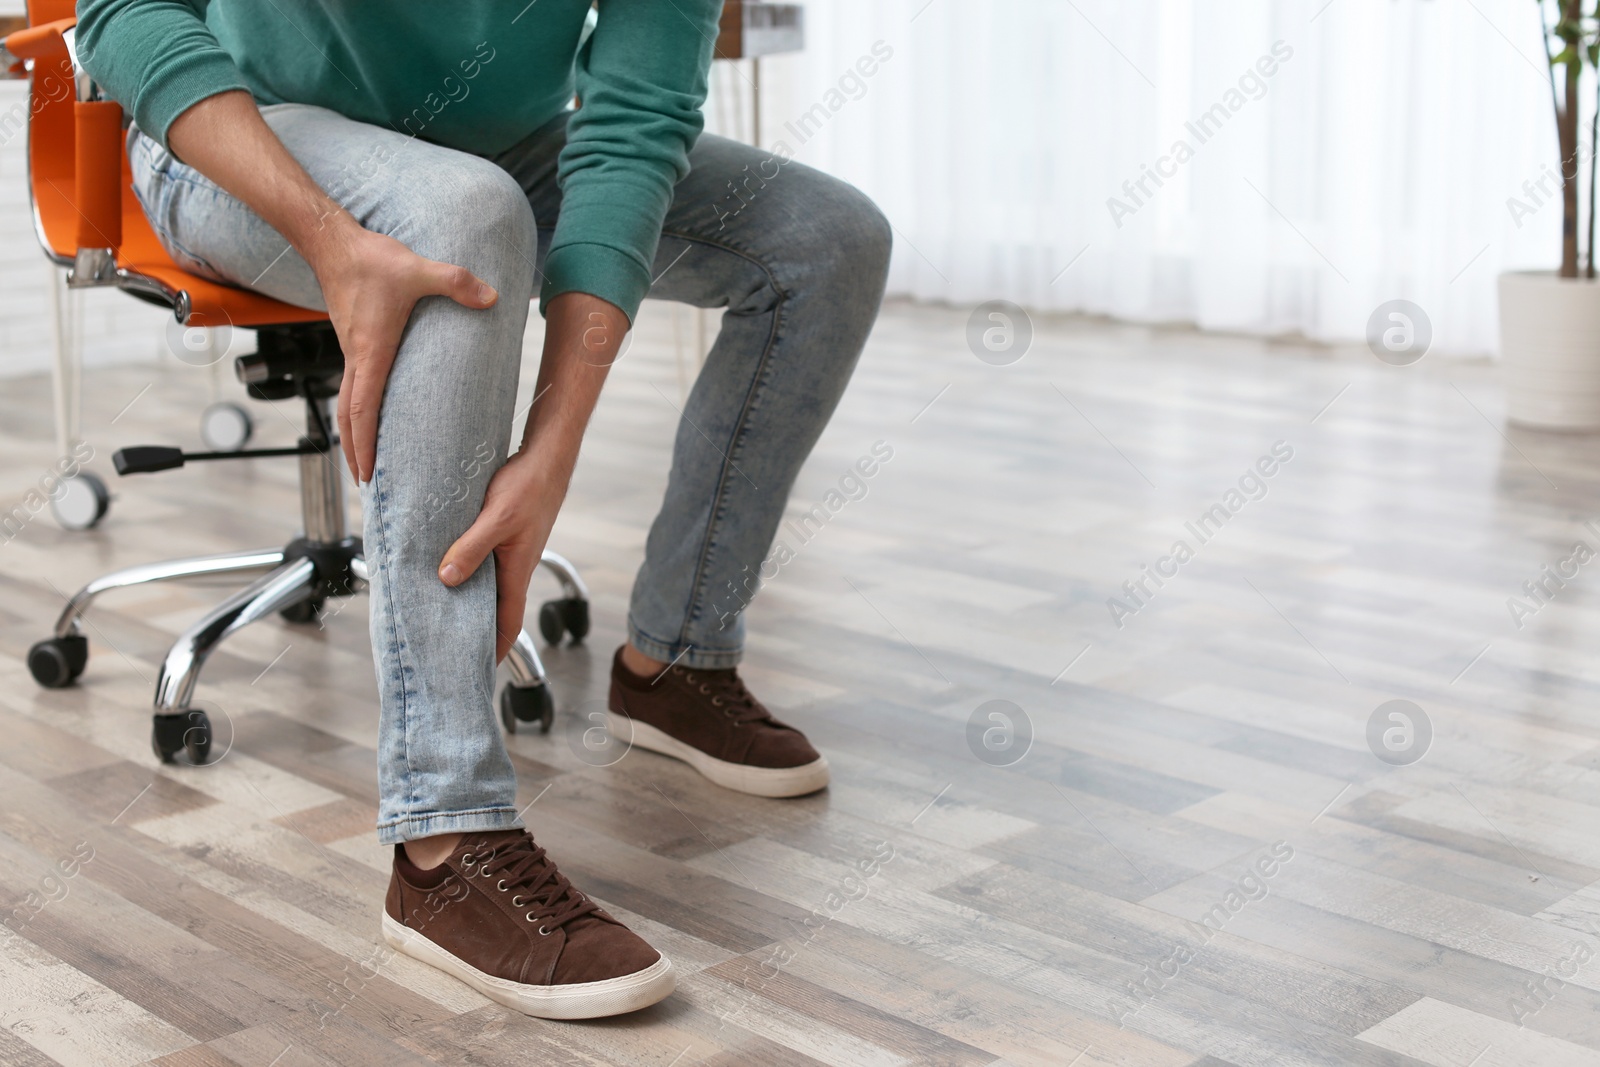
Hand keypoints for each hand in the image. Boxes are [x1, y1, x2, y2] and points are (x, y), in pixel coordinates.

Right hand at [310, 221, 498, 482]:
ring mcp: (353, 351)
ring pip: (348, 403)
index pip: (363, 409)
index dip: (365, 443)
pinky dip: (358, 410)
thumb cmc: (369, 259)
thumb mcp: (419, 270)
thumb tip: (491, 297)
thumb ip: (456, 283)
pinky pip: (354, 386)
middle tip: (366, 482)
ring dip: (354, 434)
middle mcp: (358, 358)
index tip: (368, 472)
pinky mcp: (355, 342)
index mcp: (371, 352)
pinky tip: (373, 416)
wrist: (333, 242)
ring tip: (366, 460)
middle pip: (349, 417)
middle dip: (356, 452)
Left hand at [437, 450, 568, 661]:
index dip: (496, 649)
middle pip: (495, 610)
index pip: (508, 623)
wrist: (545, 459)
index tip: (478, 670)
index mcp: (517, 572)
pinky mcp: (503, 537)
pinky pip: (483, 565)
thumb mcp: (496, 519)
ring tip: (441, 613)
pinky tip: (446, 569)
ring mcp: (510, 553)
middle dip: (476, 631)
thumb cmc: (529, 487)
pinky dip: (466, 573)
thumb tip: (447, 579)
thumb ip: (471, 548)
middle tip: (450, 648)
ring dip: (469, 601)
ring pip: (487, 586)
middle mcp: (515, 568)